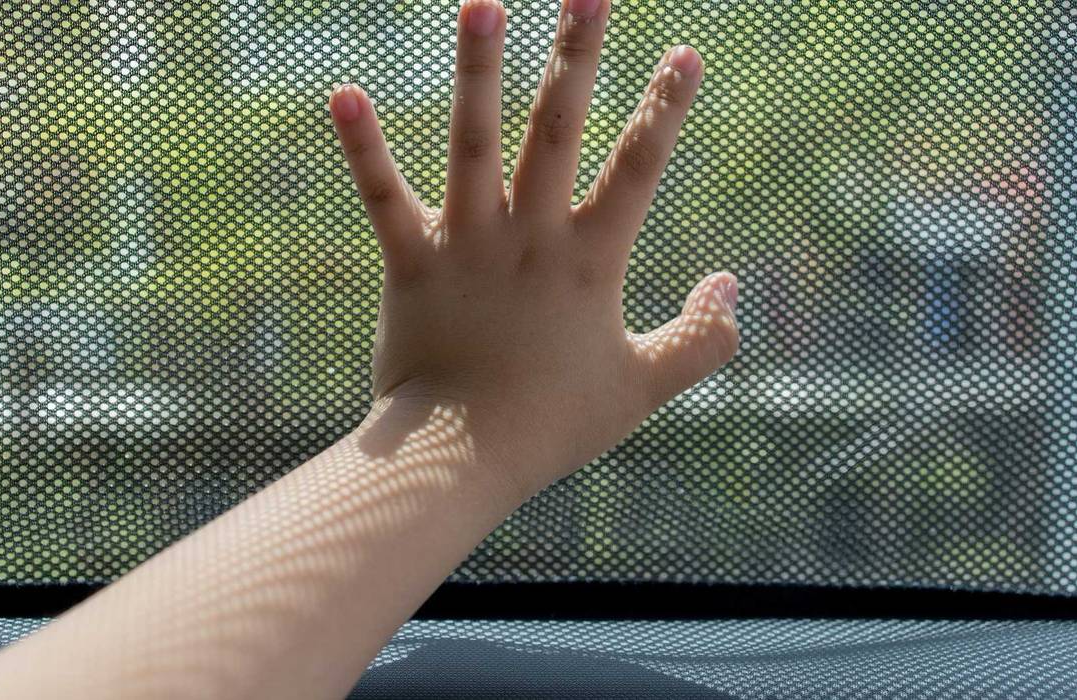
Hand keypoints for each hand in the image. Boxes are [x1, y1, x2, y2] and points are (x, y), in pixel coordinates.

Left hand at [329, 0, 738, 496]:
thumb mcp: (645, 388)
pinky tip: (344, 93)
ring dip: (478, 68)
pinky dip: (364, 147)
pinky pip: (385, 196)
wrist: (463, 459)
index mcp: (590, 260)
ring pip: (474, 142)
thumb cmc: (555, 425)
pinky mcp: (412, 262)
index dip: (665, 107)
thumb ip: (703, 338)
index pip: (639, 166)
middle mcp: (530, 237)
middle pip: (557, 128)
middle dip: (578, 52)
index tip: (685, 52)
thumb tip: (732, 284)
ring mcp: (468, 245)